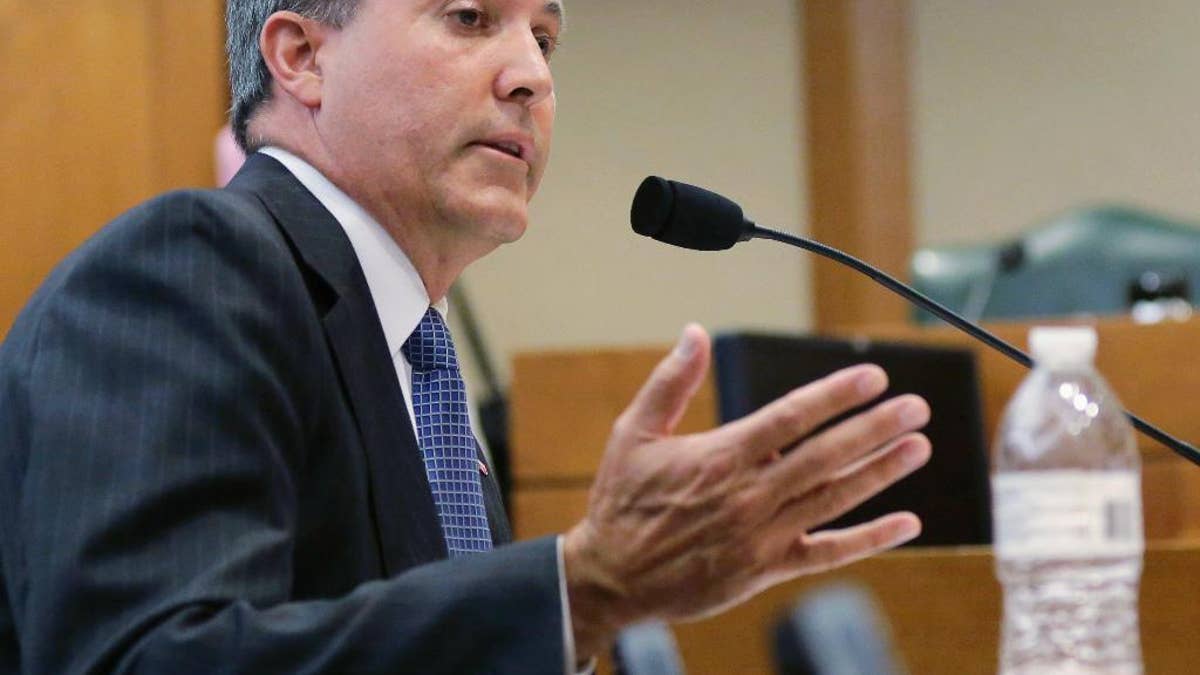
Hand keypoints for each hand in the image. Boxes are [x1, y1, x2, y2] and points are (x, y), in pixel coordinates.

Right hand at [563, 324, 930, 656]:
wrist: (612, 578)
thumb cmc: (622, 502)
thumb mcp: (633, 433)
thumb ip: (670, 382)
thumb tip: (694, 332)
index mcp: (720, 456)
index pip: (790, 418)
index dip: (835, 396)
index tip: (873, 378)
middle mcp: (749, 494)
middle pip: (824, 455)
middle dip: (874, 428)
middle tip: (915, 408)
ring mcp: (762, 535)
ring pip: (834, 498)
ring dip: (879, 472)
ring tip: (918, 447)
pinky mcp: (766, 570)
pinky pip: (828, 553)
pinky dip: (869, 539)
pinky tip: (906, 523)